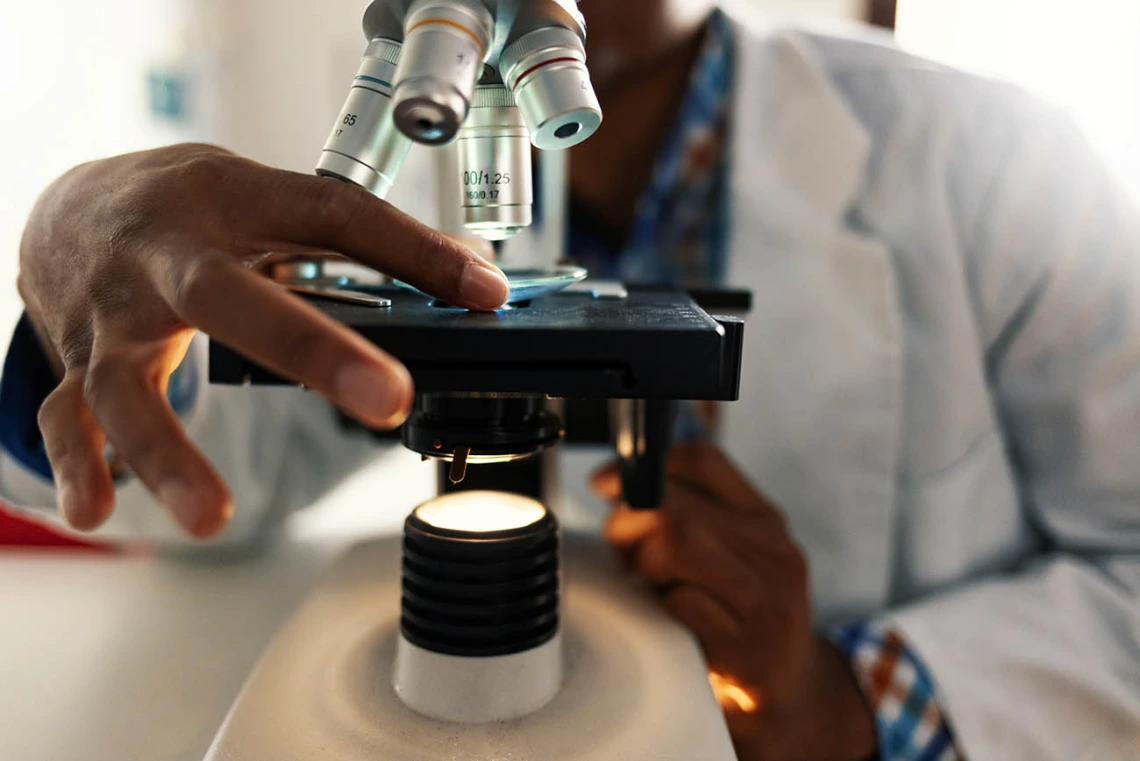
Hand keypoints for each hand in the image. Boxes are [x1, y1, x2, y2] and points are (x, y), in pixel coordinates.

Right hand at [18, 144, 508, 536]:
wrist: (67, 205)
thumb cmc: (188, 206)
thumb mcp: (268, 196)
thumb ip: (354, 237)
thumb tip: (468, 273)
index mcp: (231, 200)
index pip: (333, 214)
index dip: (413, 251)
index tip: (485, 291)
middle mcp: (165, 256)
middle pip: (229, 298)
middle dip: (310, 348)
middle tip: (390, 397)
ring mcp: (111, 314)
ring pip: (128, 383)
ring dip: (169, 451)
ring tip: (213, 517)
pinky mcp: (75, 361)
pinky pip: (65, 419)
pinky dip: (80, 467)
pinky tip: (98, 513)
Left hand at [594, 442, 876, 760]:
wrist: (792, 697)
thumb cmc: (742, 619)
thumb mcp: (729, 558)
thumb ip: (688, 518)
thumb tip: (615, 487)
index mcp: (765, 521)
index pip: (704, 462)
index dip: (644, 466)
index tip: (607, 482)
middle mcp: (775, 554)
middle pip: (679, 507)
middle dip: (628, 522)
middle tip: (617, 545)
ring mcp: (769, 603)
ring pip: (679, 546)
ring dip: (644, 563)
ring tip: (644, 581)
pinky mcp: (752, 652)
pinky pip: (683, 604)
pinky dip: (662, 607)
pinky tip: (668, 617)